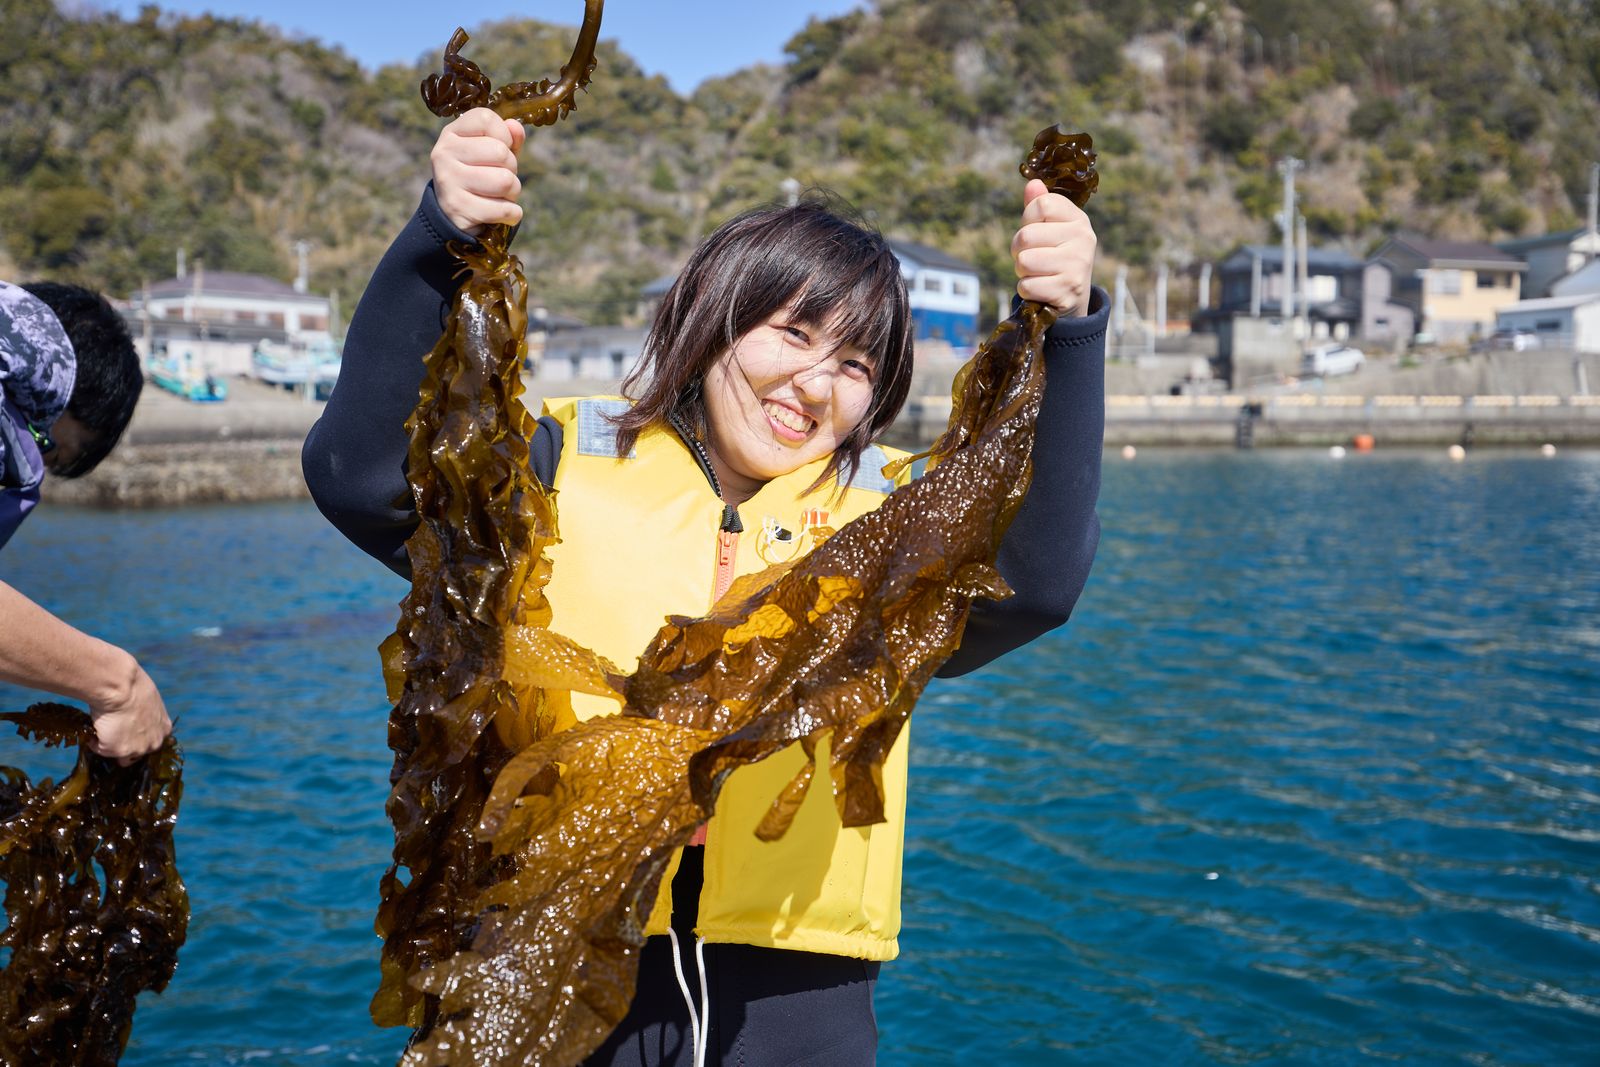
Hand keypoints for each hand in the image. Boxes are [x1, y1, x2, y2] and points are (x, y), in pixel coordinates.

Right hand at [89, 657, 172, 765]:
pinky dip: (94, 739)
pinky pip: (99, 748)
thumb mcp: (147, 700)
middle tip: (111, 729)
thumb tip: (132, 716)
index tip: (124, 729)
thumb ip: (144, 714)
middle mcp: (155, 742)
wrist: (120, 686)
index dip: (135, 736)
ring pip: (118, 754)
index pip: (150, 741)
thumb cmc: (131, 686)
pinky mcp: (119, 751)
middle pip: (136, 753)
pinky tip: (95, 723)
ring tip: (103, 725)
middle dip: (123, 744)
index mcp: (164, 729)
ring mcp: (138, 749)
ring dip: (109, 743)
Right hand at [431, 107, 526, 235]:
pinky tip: (499, 213)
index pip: (485, 119)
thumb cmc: (478, 176)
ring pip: (505, 181)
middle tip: (500, 178)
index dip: (504, 135)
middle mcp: (444, 153)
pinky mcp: (458, 208)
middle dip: (511, 169)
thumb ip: (507, 138)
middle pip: (500, 152)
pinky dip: (512, 214)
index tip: (501, 148)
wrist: (452, 216)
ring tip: (499, 195)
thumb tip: (515, 126)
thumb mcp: (491, 153)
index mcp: (451, 134)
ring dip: (512, 192)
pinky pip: (505, 209)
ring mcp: (448, 181)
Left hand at [1011, 178, 1096, 317]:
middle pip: (1026, 236)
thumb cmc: (1055, 256)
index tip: (1033, 230)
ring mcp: (1077, 265)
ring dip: (1022, 271)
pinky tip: (1041, 289)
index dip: (1027, 219)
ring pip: (1024, 261)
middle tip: (1030, 258)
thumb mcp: (1050, 229)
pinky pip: (1026, 286)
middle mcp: (1083, 239)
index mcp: (1079, 219)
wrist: (1072, 297)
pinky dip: (1026, 290)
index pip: (1041, 204)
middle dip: (1018, 250)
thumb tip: (1032, 183)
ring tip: (1037, 273)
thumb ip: (1040, 205)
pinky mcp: (1068, 290)